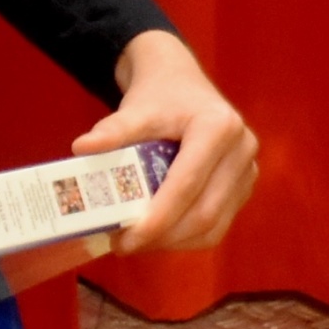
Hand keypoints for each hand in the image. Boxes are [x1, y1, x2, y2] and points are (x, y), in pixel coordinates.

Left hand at [93, 29, 260, 253]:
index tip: (124, 239)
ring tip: (136, 242)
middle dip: (162, 237)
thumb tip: (81, 149)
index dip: (157, 218)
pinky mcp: (243, 187)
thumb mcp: (136, 110)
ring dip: (172, 243)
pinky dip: (185, 239)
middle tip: (123, 245)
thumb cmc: (159, 97)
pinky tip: (157, 235)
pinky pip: (217, 226)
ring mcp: (247, 171)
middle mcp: (242, 150)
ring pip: (213, 227)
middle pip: (204, 213)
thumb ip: (112, 130)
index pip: (187, 183)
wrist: (180, 83)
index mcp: (219, 127)